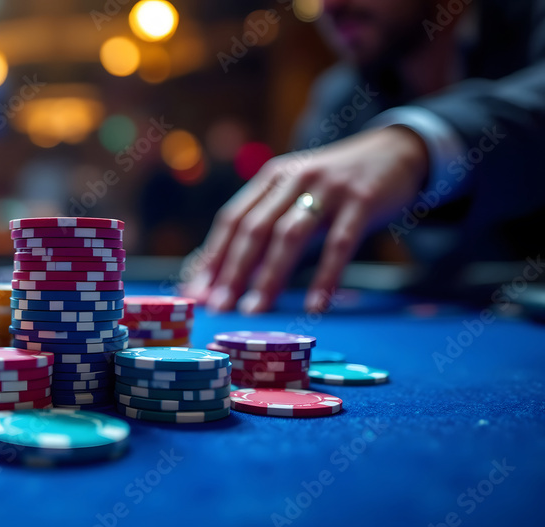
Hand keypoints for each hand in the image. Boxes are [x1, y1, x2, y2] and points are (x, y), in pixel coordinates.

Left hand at [182, 126, 427, 312]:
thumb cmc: (336, 186)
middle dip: (233, 271)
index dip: (212, 257)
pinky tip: (314, 306)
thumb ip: (266, 226)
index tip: (196, 292)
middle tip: (218, 306)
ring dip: (269, 277)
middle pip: (254, 228)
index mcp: (271, 178)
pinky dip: (325, 278)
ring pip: (289, 236)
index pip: (232, 219)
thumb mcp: (296, 194)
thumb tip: (224, 273)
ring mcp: (328, 188)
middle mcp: (294, 179)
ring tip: (254, 310)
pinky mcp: (362, 201)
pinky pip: (339, 245)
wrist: (396, 151)